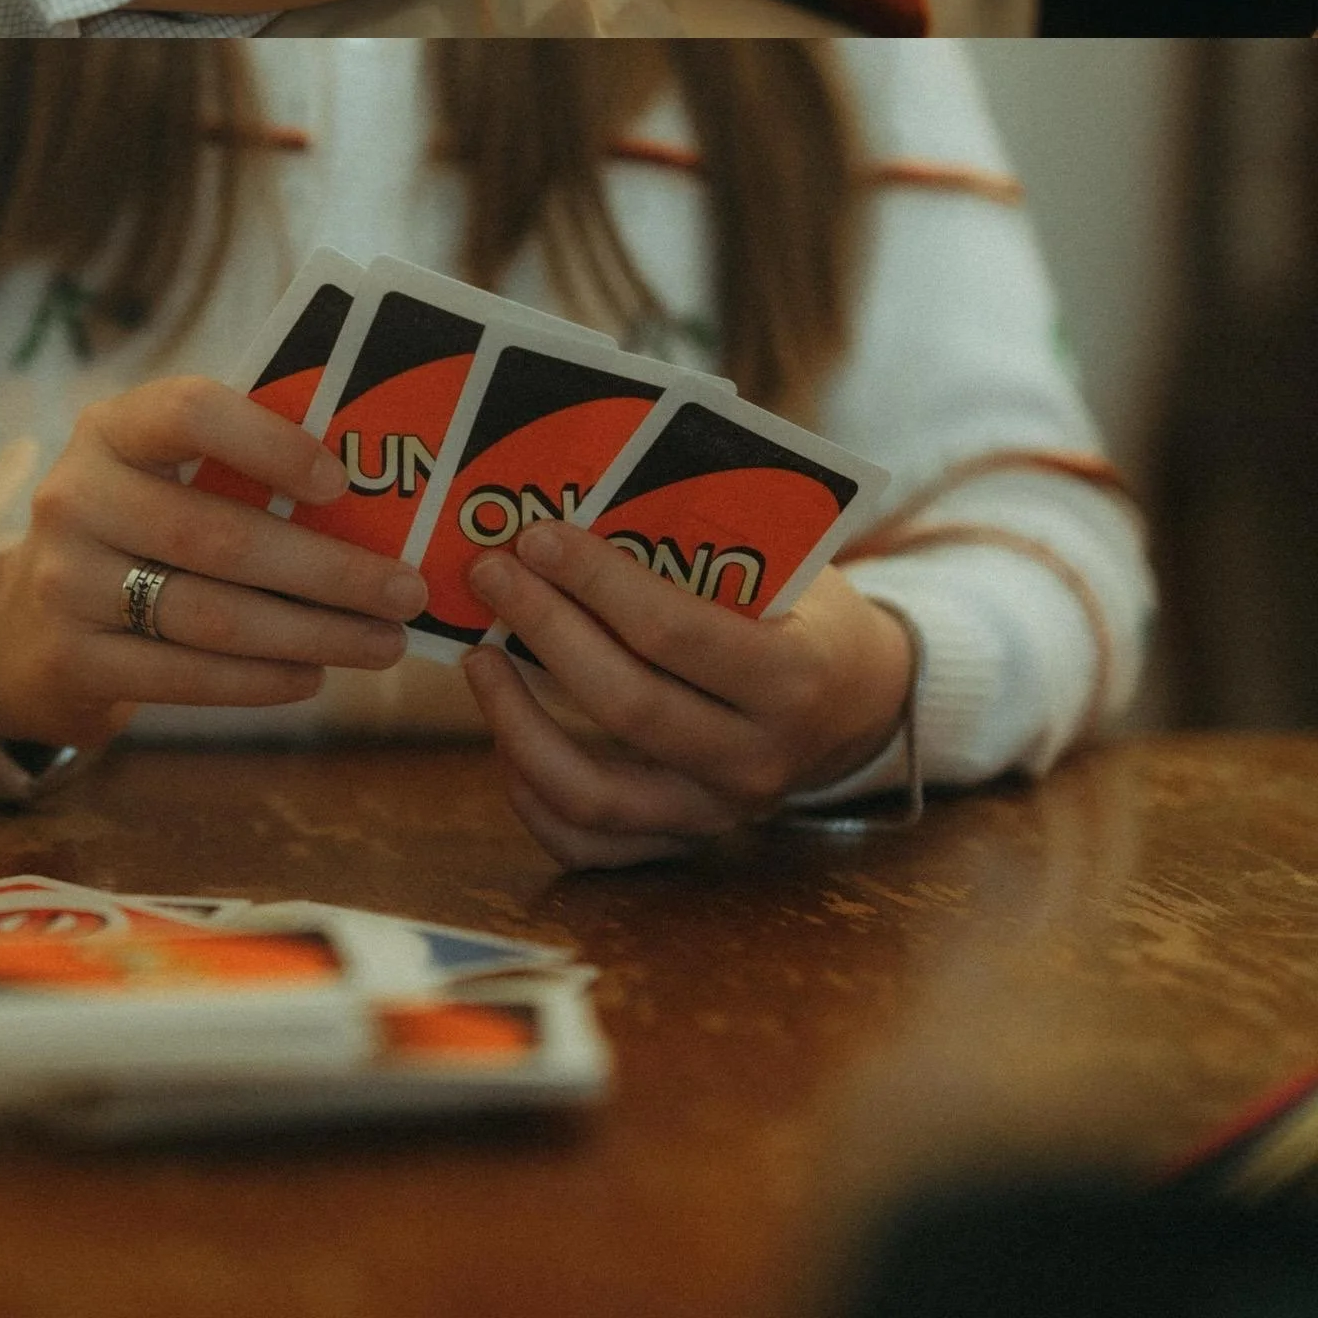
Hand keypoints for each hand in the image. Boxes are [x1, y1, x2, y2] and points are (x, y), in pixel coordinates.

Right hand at [0, 377, 426, 753]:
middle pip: (218, 536)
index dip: (268, 442)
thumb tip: (373, 485)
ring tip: (382, 644)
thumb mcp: (158, 475)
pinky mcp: (72, 661)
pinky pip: (185, 676)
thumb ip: (236, 466)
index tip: (341, 482)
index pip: (189, 411)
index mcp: (111, 429)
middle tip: (405, 592)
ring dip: (311, 634)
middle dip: (327, 570)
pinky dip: (260, 681)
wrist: (25, 625)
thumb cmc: (133, 530)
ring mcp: (66, 583)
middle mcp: (76, 497)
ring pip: (211, 616)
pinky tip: (312, 676)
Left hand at [462, 529, 915, 868]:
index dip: (596, 582)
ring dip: (520, 724)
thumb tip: (583, 492)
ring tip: (480, 657)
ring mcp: (717, 814)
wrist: (859, 700)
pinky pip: (593, 847)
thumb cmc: (805, 608)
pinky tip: (503, 740)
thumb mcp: (784, 564)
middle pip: (626, 705)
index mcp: (792, 678)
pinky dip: (536, 800)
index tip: (536, 537)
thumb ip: (703, 542)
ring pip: (596, 794)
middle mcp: (756, 761)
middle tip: (490, 574)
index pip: (674, 633)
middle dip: (546, 630)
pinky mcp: (684, 841)